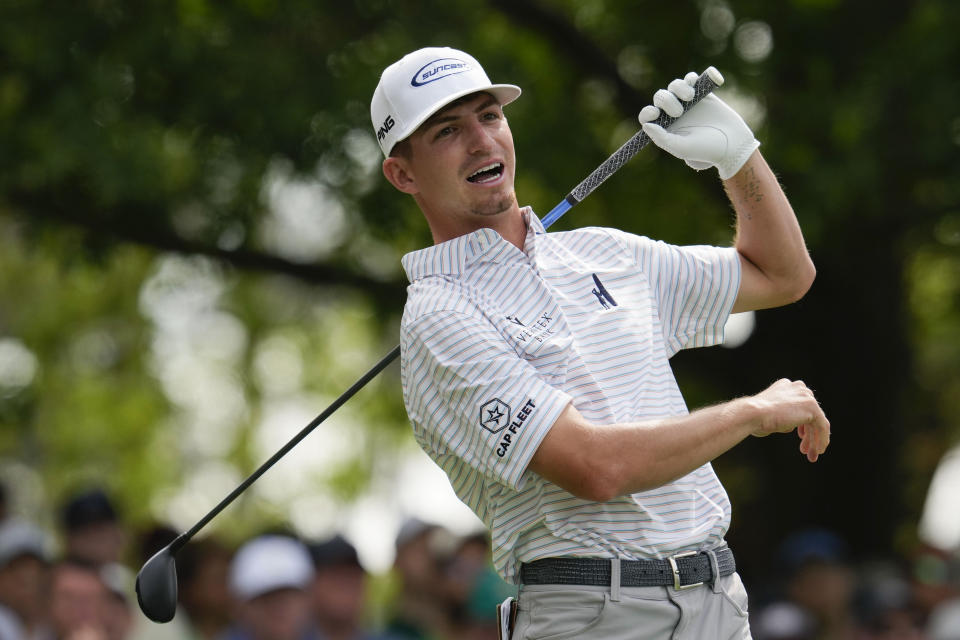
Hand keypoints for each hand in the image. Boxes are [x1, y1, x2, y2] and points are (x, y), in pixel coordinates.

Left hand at [638, 71, 759, 179]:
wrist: (733, 143)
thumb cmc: (706, 150)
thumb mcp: (682, 148)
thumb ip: (662, 138)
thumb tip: (646, 125)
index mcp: (665, 127)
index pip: (648, 115)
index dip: (648, 112)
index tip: (656, 113)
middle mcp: (673, 113)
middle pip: (661, 97)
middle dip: (667, 101)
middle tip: (678, 112)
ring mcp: (688, 102)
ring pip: (675, 85)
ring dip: (679, 87)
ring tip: (690, 97)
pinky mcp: (702, 93)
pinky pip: (692, 79)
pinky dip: (692, 78)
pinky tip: (696, 85)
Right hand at [749, 378, 829, 462]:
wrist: (752, 414)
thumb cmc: (753, 418)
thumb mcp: (768, 416)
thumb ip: (782, 418)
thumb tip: (789, 426)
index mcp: (785, 386)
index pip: (800, 405)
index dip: (802, 423)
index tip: (801, 436)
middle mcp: (798, 387)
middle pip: (810, 413)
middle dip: (809, 433)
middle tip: (804, 449)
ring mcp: (806, 396)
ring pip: (817, 421)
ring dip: (814, 439)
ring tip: (811, 455)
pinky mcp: (813, 407)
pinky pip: (822, 426)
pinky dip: (821, 440)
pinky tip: (817, 451)